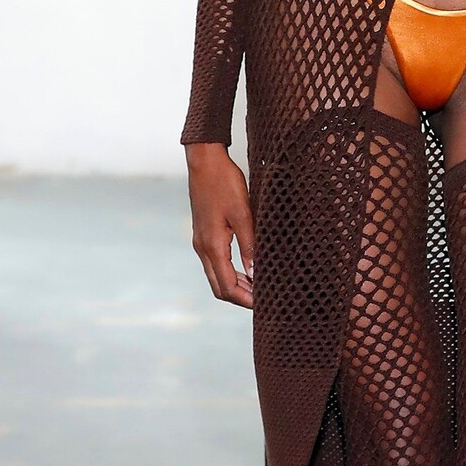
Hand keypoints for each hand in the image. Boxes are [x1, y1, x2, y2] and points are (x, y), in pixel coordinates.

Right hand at [186, 143, 254, 307]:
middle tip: (264, 300)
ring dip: (235, 286)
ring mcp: (200, 242)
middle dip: (240, 297)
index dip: (245, 299)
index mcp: (212, 246)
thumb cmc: (224, 183)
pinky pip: (215, 264)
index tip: (264, 303)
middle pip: (219, 287)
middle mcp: (202, 248)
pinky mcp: (203, 235)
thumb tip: (256, 273)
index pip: (227, 286)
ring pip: (216, 277)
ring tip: (259, 287)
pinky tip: (247, 269)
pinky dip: (230, 273)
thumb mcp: (243, 214)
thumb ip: (249, 245)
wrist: (204, 162)